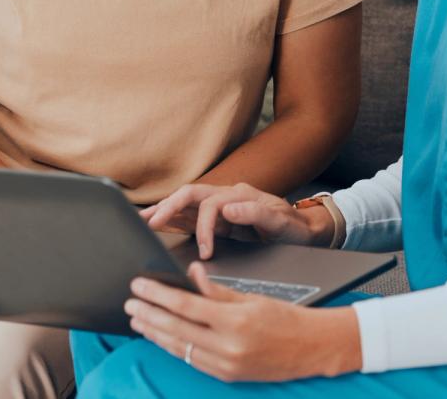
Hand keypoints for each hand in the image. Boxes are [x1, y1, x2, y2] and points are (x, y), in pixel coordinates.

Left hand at [125, 262, 361, 381]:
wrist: (312, 348)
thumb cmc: (285, 319)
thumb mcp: (251, 297)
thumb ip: (216, 290)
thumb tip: (191, 274)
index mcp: (235, 322)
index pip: (186, 305)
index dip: (159, 295)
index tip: (140, 286)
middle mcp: (228, 347)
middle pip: (176, 329)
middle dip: (149, 315)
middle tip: (130, 303)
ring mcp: (226, 365)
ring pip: (180, 347)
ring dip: (155, 333)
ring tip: (138, 320)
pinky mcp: (227, 376)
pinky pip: (193, 360)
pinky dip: (174, 347)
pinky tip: (162, 338)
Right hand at [141, 183, 331, 257]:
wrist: (305, 231)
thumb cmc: (293, 227)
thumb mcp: (281, 222)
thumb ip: (256, 213)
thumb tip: (229, 208)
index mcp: (240, 195)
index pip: (210, 205)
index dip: (204, 227)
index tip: (205, 251)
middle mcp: (226, 197)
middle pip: (190, 195)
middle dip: (168, 207)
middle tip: (149, 223)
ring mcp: (220, 207)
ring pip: (185, 204)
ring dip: (164, 210)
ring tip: (141, 220)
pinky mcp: (218, 219)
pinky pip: (190, 217)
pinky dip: (172, 219)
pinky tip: (157, 224)